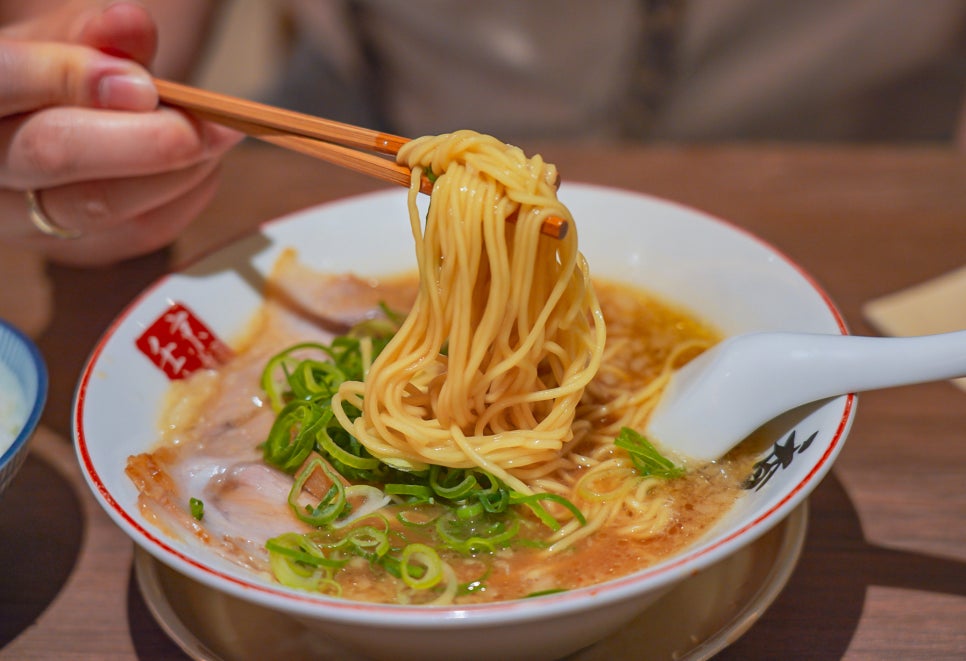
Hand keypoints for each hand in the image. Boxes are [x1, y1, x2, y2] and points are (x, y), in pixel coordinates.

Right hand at [0, 1, 240, 265]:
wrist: (50, 124)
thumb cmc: (55, 73)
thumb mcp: (62, 38)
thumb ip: (94, 32)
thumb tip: (130, 23)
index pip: (2, 81)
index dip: (69, 78)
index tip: (142, 84)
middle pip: (51, 153)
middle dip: (143, 138)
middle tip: (210, 122)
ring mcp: (20, 218)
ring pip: (98, 204)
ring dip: (176, 169)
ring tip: (219, 135)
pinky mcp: (72, 251)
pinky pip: (137, 233)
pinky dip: (185, 196)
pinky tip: (204, 166)